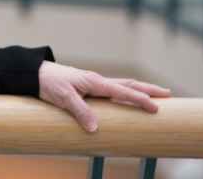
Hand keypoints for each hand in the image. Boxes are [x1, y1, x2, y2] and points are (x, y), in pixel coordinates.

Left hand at [37, 61, 170, 131]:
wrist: (35, 73)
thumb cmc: (49, 82)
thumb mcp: (63, 98)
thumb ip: (80, 111)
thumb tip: (95, 128)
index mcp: (95, 82)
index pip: (123, 91)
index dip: (140, 99)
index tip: (156, 107)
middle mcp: (97, 81)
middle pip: (128, 84)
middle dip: (148, 89)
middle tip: (167, 94)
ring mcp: (93, 83)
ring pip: (121, 85)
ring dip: (138, 89)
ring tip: (154, 94)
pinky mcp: (87, 87)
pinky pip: (111, 89)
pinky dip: (125, 92)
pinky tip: (126, 97)